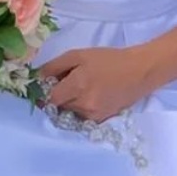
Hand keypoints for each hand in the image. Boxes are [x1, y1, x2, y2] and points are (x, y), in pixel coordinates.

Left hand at [39, 46, 156, 122]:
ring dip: (69, 103)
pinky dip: (80, 109)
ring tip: (82, 88)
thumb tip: (37, 77)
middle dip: (59, 96)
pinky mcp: (101, 120)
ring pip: (70, 112)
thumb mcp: (78, 55)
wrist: (139, 71)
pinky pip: (82, 117)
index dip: (46, 92)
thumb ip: (55, 66)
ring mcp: (93, 115)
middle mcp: (84, 105)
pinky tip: (90, 96)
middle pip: (59, 106)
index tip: (48, 84)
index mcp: (77, 86)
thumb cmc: (108, 60)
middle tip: (67, 82)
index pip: (50, 98)